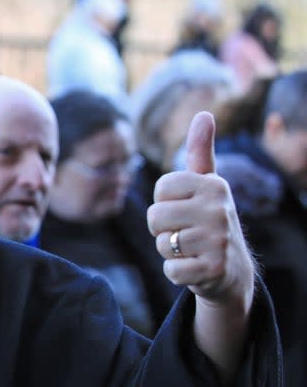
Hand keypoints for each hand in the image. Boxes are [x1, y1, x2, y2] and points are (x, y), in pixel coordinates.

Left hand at [147, 112, 253, 306]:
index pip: (161, 188)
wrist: (232, 269)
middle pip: (155, 217)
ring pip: (162, 244)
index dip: (164, 202)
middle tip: (186, 233)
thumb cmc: (209, 219)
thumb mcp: (208, 184)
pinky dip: (176, 273)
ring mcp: (218, 240)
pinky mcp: (213, 270)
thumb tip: (204, 114)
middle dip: (163, 230)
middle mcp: (219, 209)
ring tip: (191, 250)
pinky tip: (195, 268)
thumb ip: (200, 151)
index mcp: (214, 185)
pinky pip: (171, 270)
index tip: (184, 208)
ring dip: (170, 252)